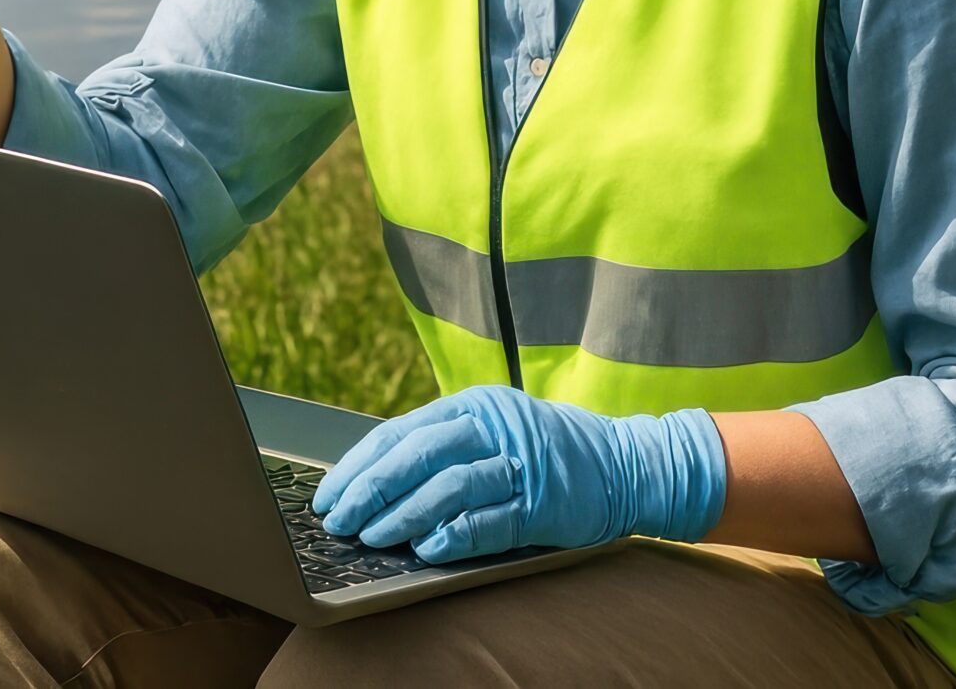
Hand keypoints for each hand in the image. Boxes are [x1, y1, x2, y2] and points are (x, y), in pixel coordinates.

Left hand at [310, 383, 725, 563]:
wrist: (627, 462)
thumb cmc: (546, 451)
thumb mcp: (493, 430)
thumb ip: (443, 447)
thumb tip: (373, 480)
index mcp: (474, 405)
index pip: (401, 431)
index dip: (360, 464)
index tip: (327, 495)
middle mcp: (495, 427)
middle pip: (419, 454)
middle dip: (371, 488)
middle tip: (339, 520)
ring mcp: (521, 464)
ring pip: (450, 485)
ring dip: (404, 514)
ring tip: (373, 537)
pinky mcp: (544, 503)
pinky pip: (492, 520)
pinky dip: (455, 535)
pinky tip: (426, 550)